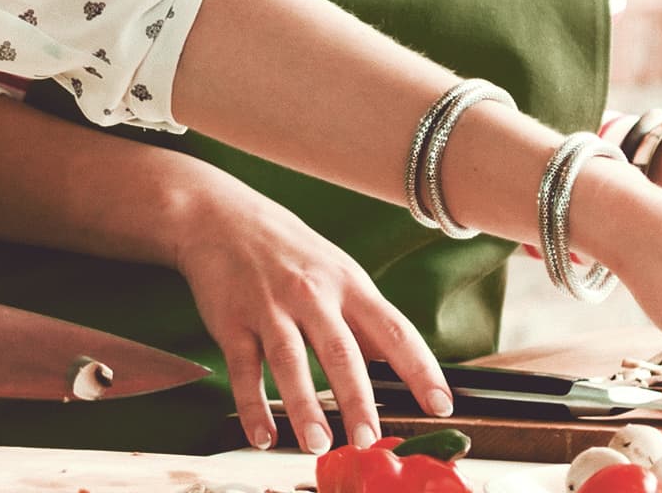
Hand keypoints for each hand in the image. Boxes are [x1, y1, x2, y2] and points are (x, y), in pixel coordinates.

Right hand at [159, 173, 449, 452]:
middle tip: (368, 438)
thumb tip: (392, 361)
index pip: (395, 331)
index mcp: (348, 284)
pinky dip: (253, 406)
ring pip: (291, 361)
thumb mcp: (336, 270)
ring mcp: (270, 307)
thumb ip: (361, 318)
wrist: (219, 216)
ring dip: (305, 407)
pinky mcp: (232, 321)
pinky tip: (263, 435)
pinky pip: (244, 369)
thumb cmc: (286, 248)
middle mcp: (312, 294)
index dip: (421, 370)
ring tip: (318, 444)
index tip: (442, 404)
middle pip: (341, 351)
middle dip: (357, 399)